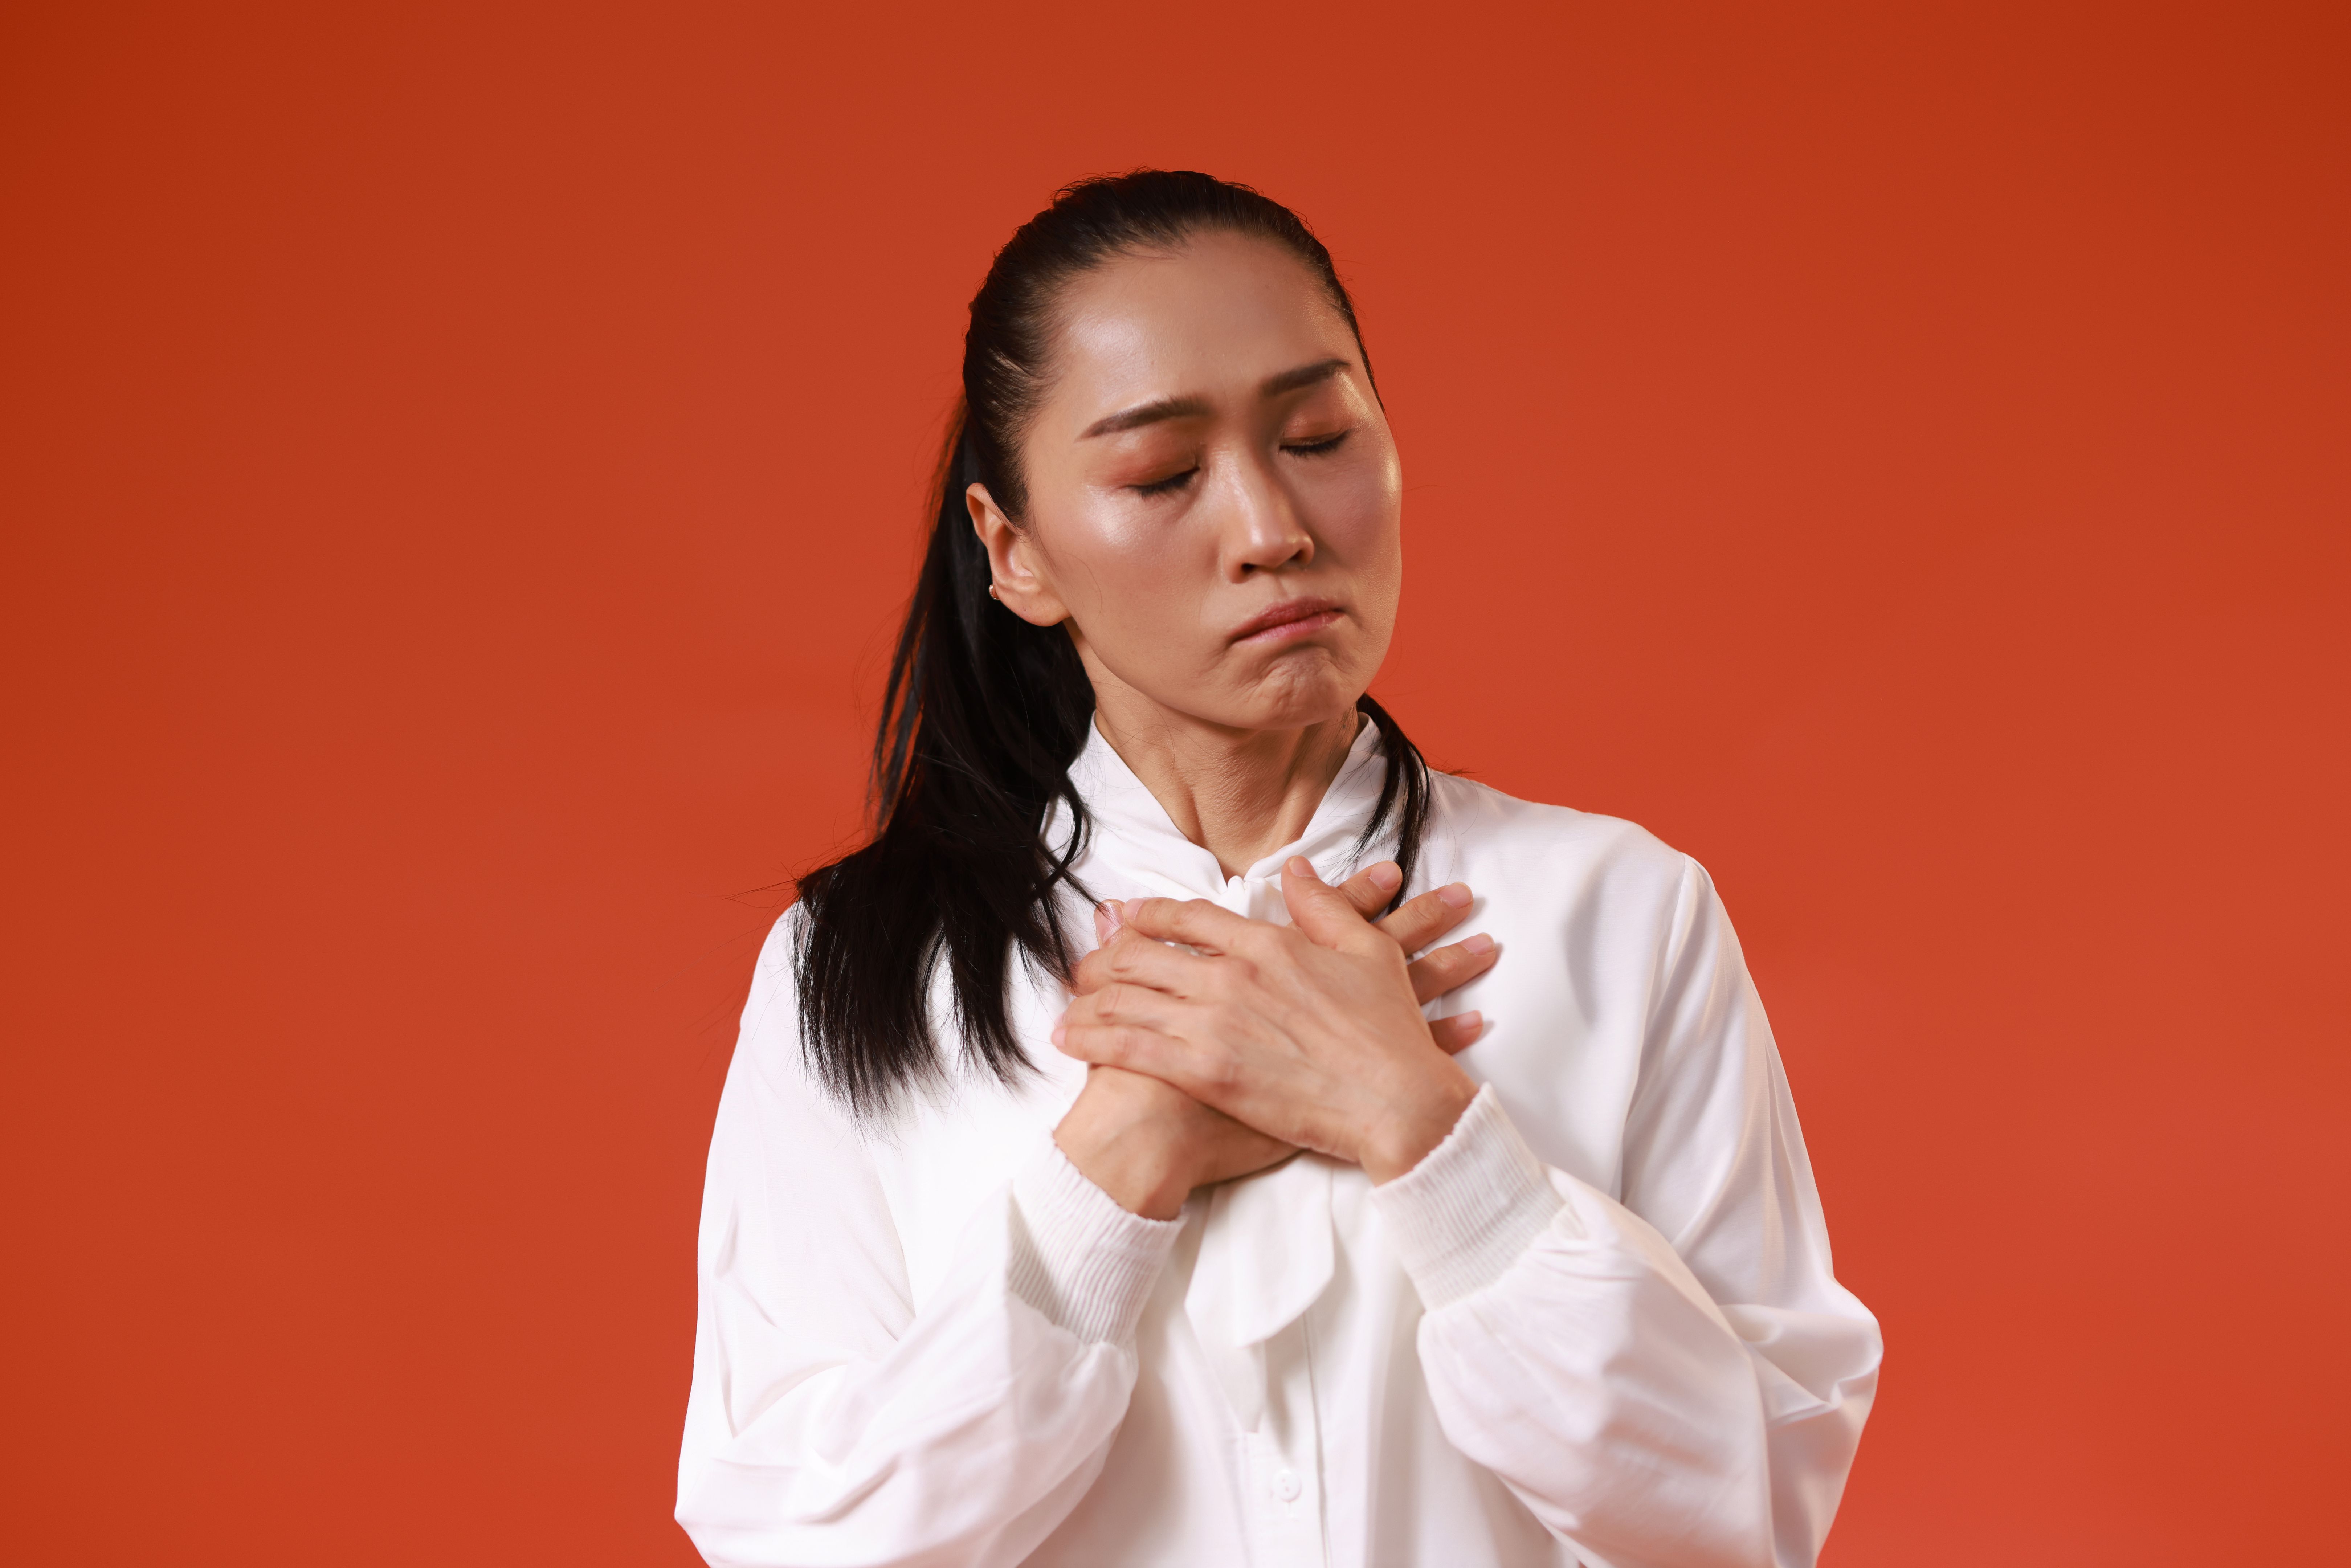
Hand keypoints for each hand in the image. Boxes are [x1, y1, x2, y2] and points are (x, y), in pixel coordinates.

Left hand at [1056, 858, 1487, 1184]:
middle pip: (1142, 952)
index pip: (1187, 916)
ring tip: (1068, 1003)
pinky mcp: (1204, 1072)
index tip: (1123, 917)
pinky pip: (1128, 1046)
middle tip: (1084, 965)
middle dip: (1103, 956)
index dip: (1147, 914)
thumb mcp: (1368, 951)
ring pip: (1126, 996)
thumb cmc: (1388, 1034)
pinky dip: (1090, 1037)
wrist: (1396, 1102)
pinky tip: (1068, 1038)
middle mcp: (1231, 977)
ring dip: (1087, 996)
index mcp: (1267, 944)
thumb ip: (1325, 905)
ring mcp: (1214, 1024)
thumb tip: (1296, 869)